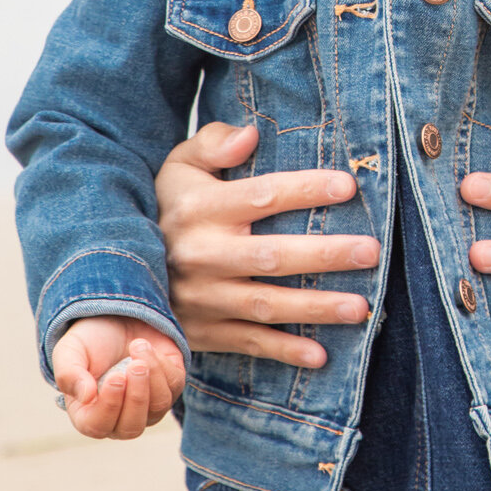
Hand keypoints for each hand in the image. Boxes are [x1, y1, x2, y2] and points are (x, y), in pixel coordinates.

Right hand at [51, 318, 185, 439]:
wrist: (116, 317)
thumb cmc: (89, 341)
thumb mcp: (69, 352)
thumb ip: (69, 375)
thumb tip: (86, 397)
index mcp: (88, 415)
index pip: (98, 426)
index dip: (108, 406)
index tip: (114, 377)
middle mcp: (120, 418)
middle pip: (132, 427)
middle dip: (136, 396)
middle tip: (134, 365)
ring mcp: (148, 406)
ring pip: (158, 407)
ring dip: (152, 377)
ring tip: (137, 346)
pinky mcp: (170, 387)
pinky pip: (174, 386)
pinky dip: (162, 363)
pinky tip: (145, 347)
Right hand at [156, 122, 380, 368]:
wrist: (119, 266)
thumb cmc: (171, 205)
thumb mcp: (180, 166)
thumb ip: (213, 143)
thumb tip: (250, 135)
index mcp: (202, 209)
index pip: (262, 196)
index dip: (305, 189)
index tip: (348, 186)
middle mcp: (202, 254)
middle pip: (273, 255)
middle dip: (325, 255)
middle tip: (371, 251)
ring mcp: (203, 298)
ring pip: (267, 304)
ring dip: (316, 308)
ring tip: (362, 307)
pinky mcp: (202, 331)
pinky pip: (249, 342)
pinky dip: (285, 351)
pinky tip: (322, 355)